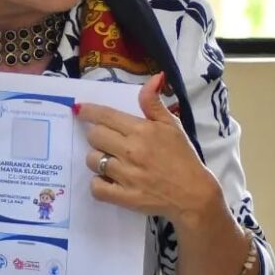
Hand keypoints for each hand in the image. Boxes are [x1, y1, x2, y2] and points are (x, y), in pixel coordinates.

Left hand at [74, 73, 219, 226]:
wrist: (194, 194)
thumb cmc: (183, 157)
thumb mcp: (172, 125)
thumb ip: (154, 102)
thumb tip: (153, 77)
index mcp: (142, 130)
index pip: (105, 116)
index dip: (88, 111)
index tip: (79, 110)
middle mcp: (131, 151)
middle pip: (94, 136)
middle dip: (97, 136)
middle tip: (108, 142)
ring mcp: (126, 175)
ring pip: (92, 160)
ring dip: (98, 159)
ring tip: (111, 162)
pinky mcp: (124, 197)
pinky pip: (96, 187)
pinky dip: (98, 184)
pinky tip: (108, 181)